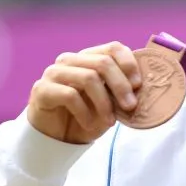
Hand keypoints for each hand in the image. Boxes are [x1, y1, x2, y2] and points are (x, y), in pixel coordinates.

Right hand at [27, 41, 142, 143]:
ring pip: (88, 78)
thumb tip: (143, 88)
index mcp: (89, 57)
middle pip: (103, 62)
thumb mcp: (110, 103)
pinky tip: (89, 124)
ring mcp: (54, 72)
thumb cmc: (87, 116)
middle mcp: (70, 60)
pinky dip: (85, 113)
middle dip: (121, 86)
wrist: (57, 138)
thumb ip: (122, 91)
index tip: (139, 85)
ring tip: (110, 121)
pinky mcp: (42, 89)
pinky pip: (70, 96)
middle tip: (130, 106)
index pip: (113, 48)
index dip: (129, 64)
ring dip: (104, 103)